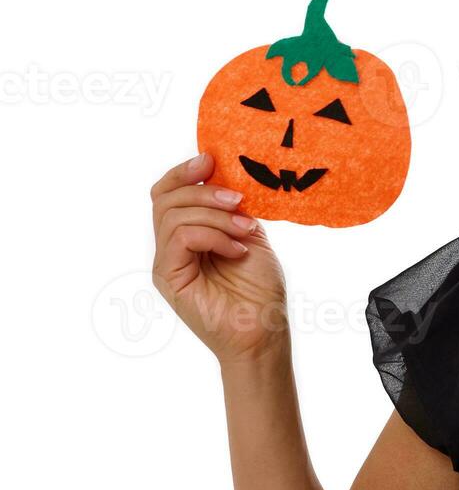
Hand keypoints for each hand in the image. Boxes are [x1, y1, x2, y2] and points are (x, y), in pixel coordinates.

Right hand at [150, 152, 288, 365]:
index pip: (168, 193)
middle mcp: (171, 247)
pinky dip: (213, 235)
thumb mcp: (249, 235)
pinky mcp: (168, 278)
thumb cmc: (260, 289)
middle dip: (203, 190)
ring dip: (216, 215)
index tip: (211, 158)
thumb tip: (224, 174)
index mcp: (188, 234)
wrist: (264, 331)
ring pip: (173, 215)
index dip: (184, 171)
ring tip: (246, 230)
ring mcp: (166, 263)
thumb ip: (232, 208)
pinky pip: (179, 238)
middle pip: (164, 198)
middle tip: (238, 199)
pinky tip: (238, 249)